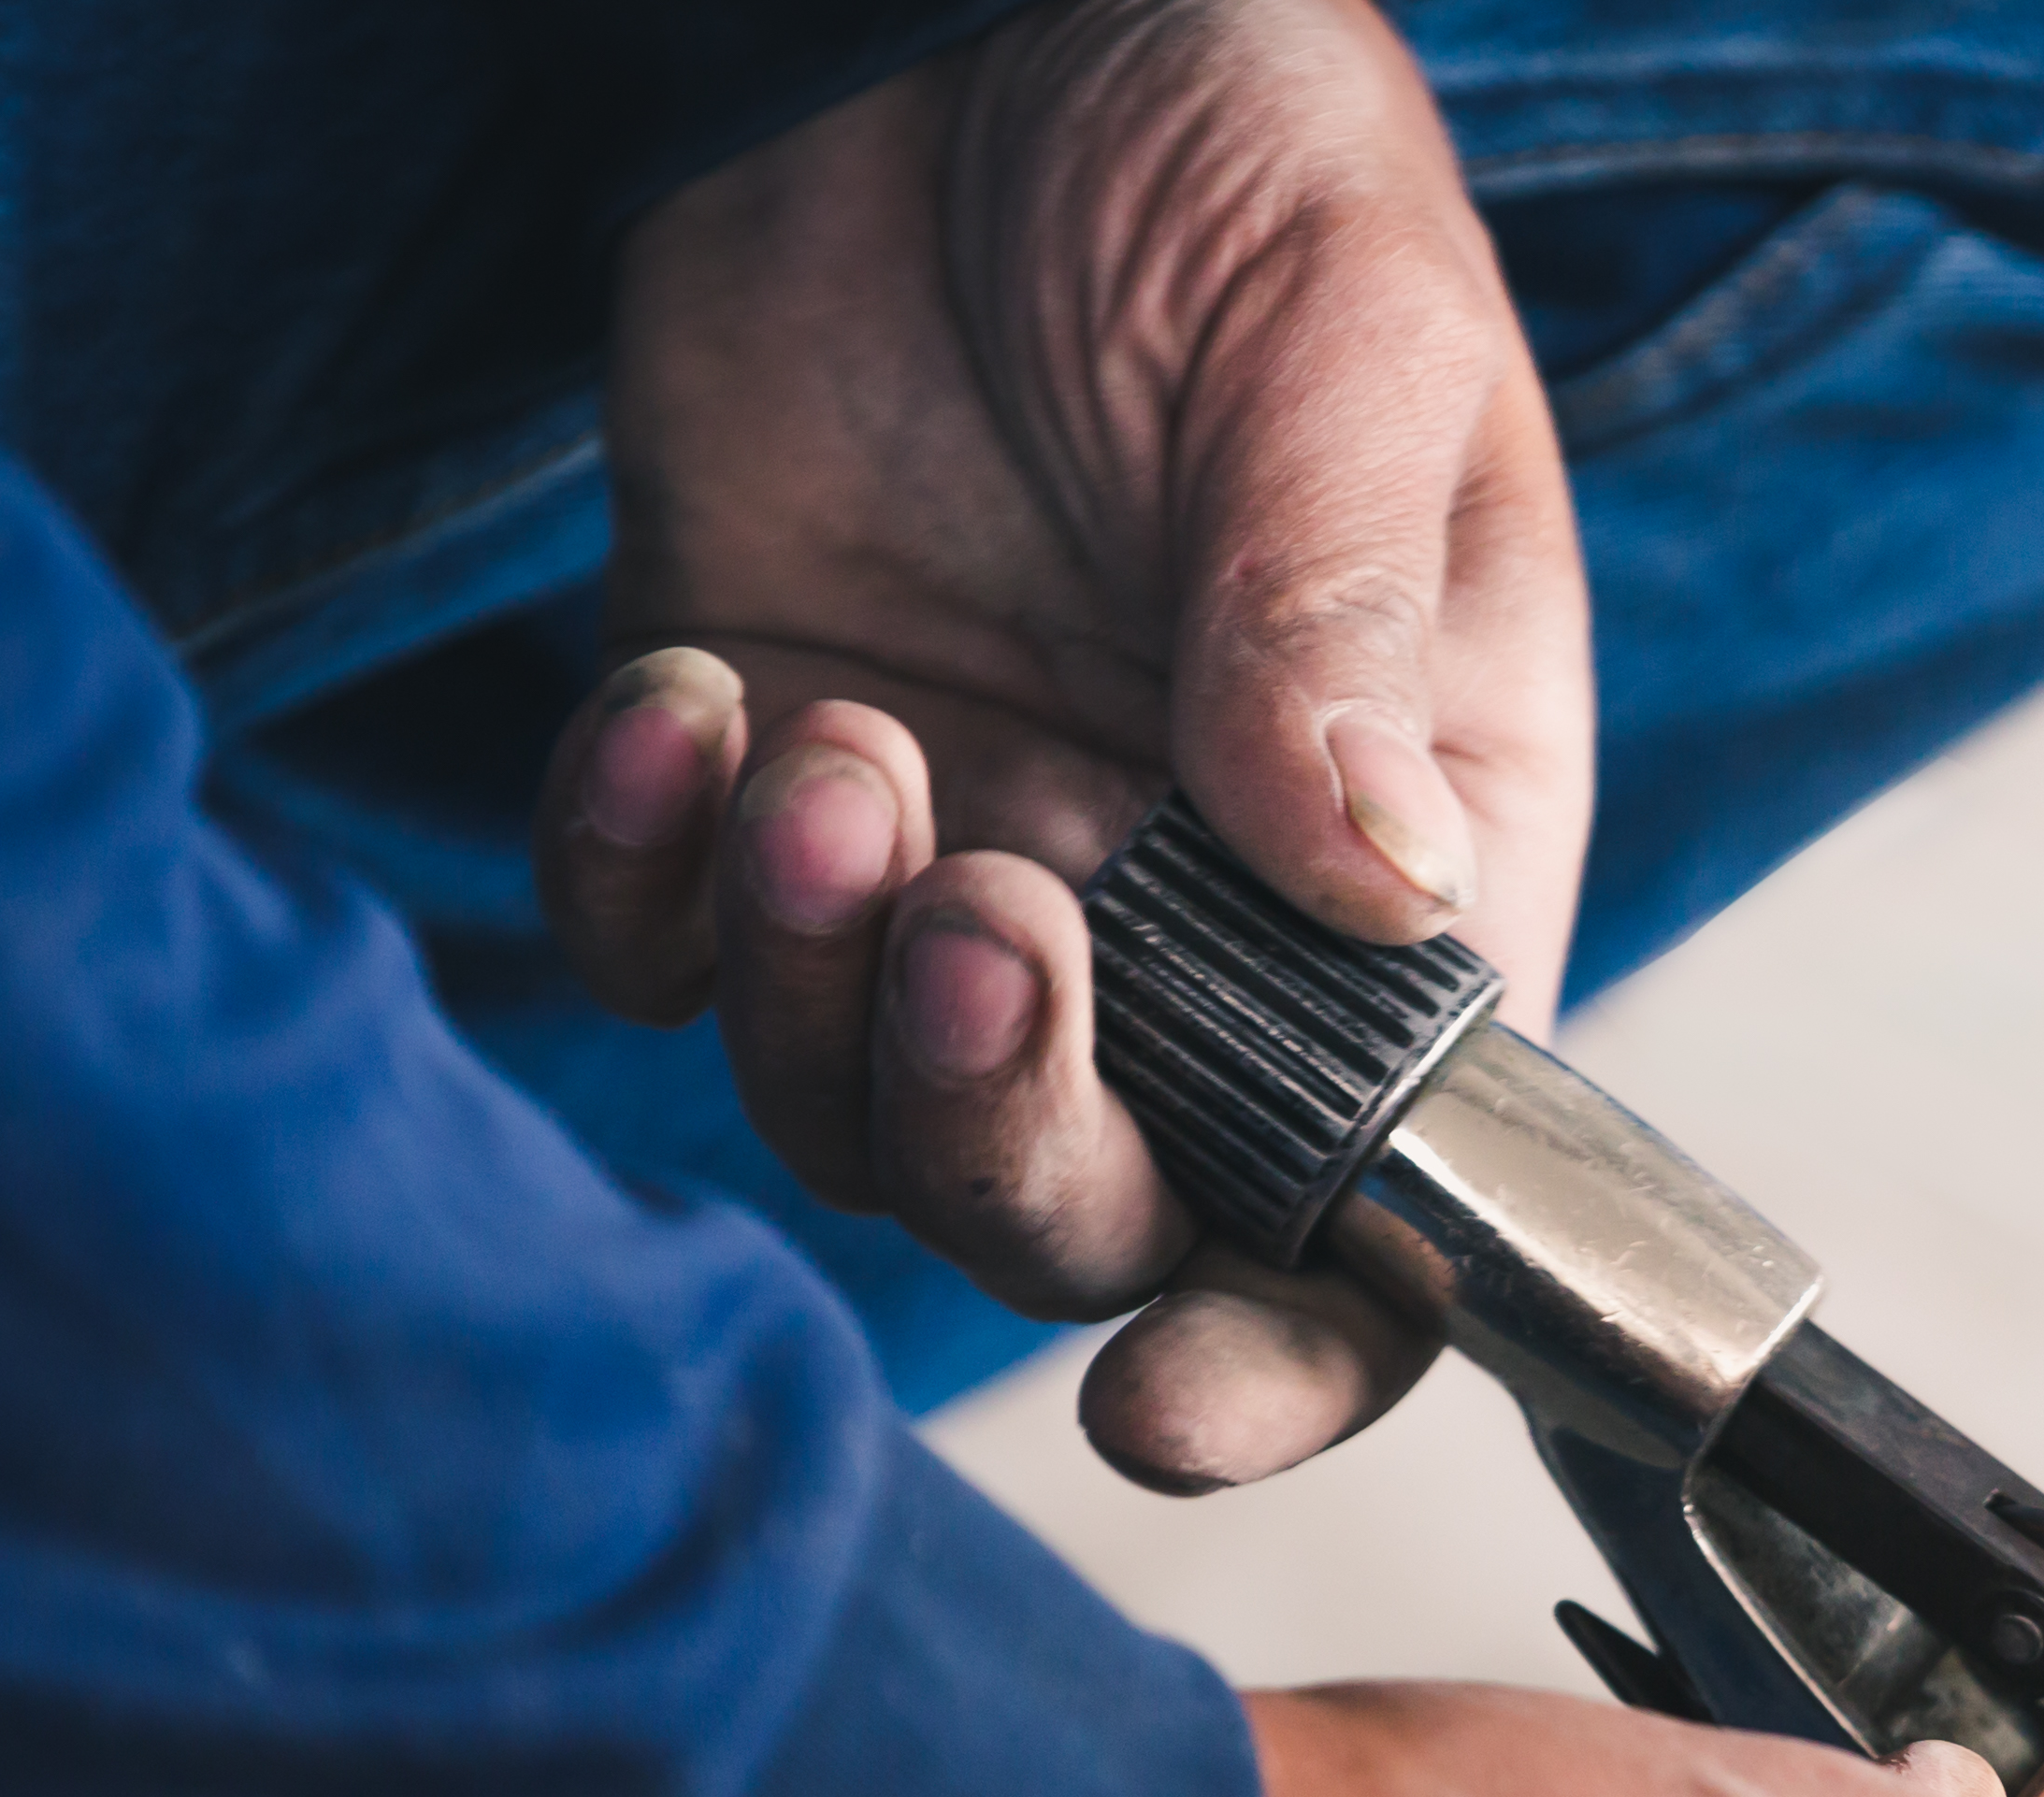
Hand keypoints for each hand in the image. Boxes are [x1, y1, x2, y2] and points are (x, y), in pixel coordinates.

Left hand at [538, 0, 1587, 1491]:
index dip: (1294, 1344)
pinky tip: (682, 703)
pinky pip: (657, 947)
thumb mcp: (1352, 341)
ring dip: (821, 988)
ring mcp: (965, 859)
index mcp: (1405, 871)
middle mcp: (1191, 925)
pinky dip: (639, 879)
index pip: (1391, 1198)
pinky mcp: (756, 771)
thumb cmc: (1236, 147)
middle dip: (1013, 1131)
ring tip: (830, 740)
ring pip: (857, 1109)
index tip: (1168, 1402)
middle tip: (990, 914)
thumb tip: (1384, 893)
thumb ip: (1343, 617)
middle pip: (1094, 1206)